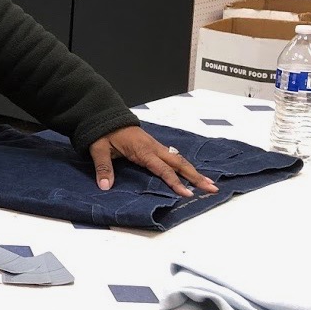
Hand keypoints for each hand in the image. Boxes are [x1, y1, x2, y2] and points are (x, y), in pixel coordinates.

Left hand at [89, 126, 218, 196]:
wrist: (106, 116)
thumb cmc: (103, 132)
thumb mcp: (98, 149)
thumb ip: (103, 167)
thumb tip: (105, 185)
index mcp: (142, 150)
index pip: (162, 169)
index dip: (175, 182)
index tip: (187, 194)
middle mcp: (153, 148)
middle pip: (179, 164)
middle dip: (196, 177)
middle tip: (212, 188)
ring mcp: (155, 146)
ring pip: (179, 160)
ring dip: (194, 172)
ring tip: (209, 183)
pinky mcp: (154, 147)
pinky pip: (173, 158)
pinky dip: (185, 166)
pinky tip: (192, 174)